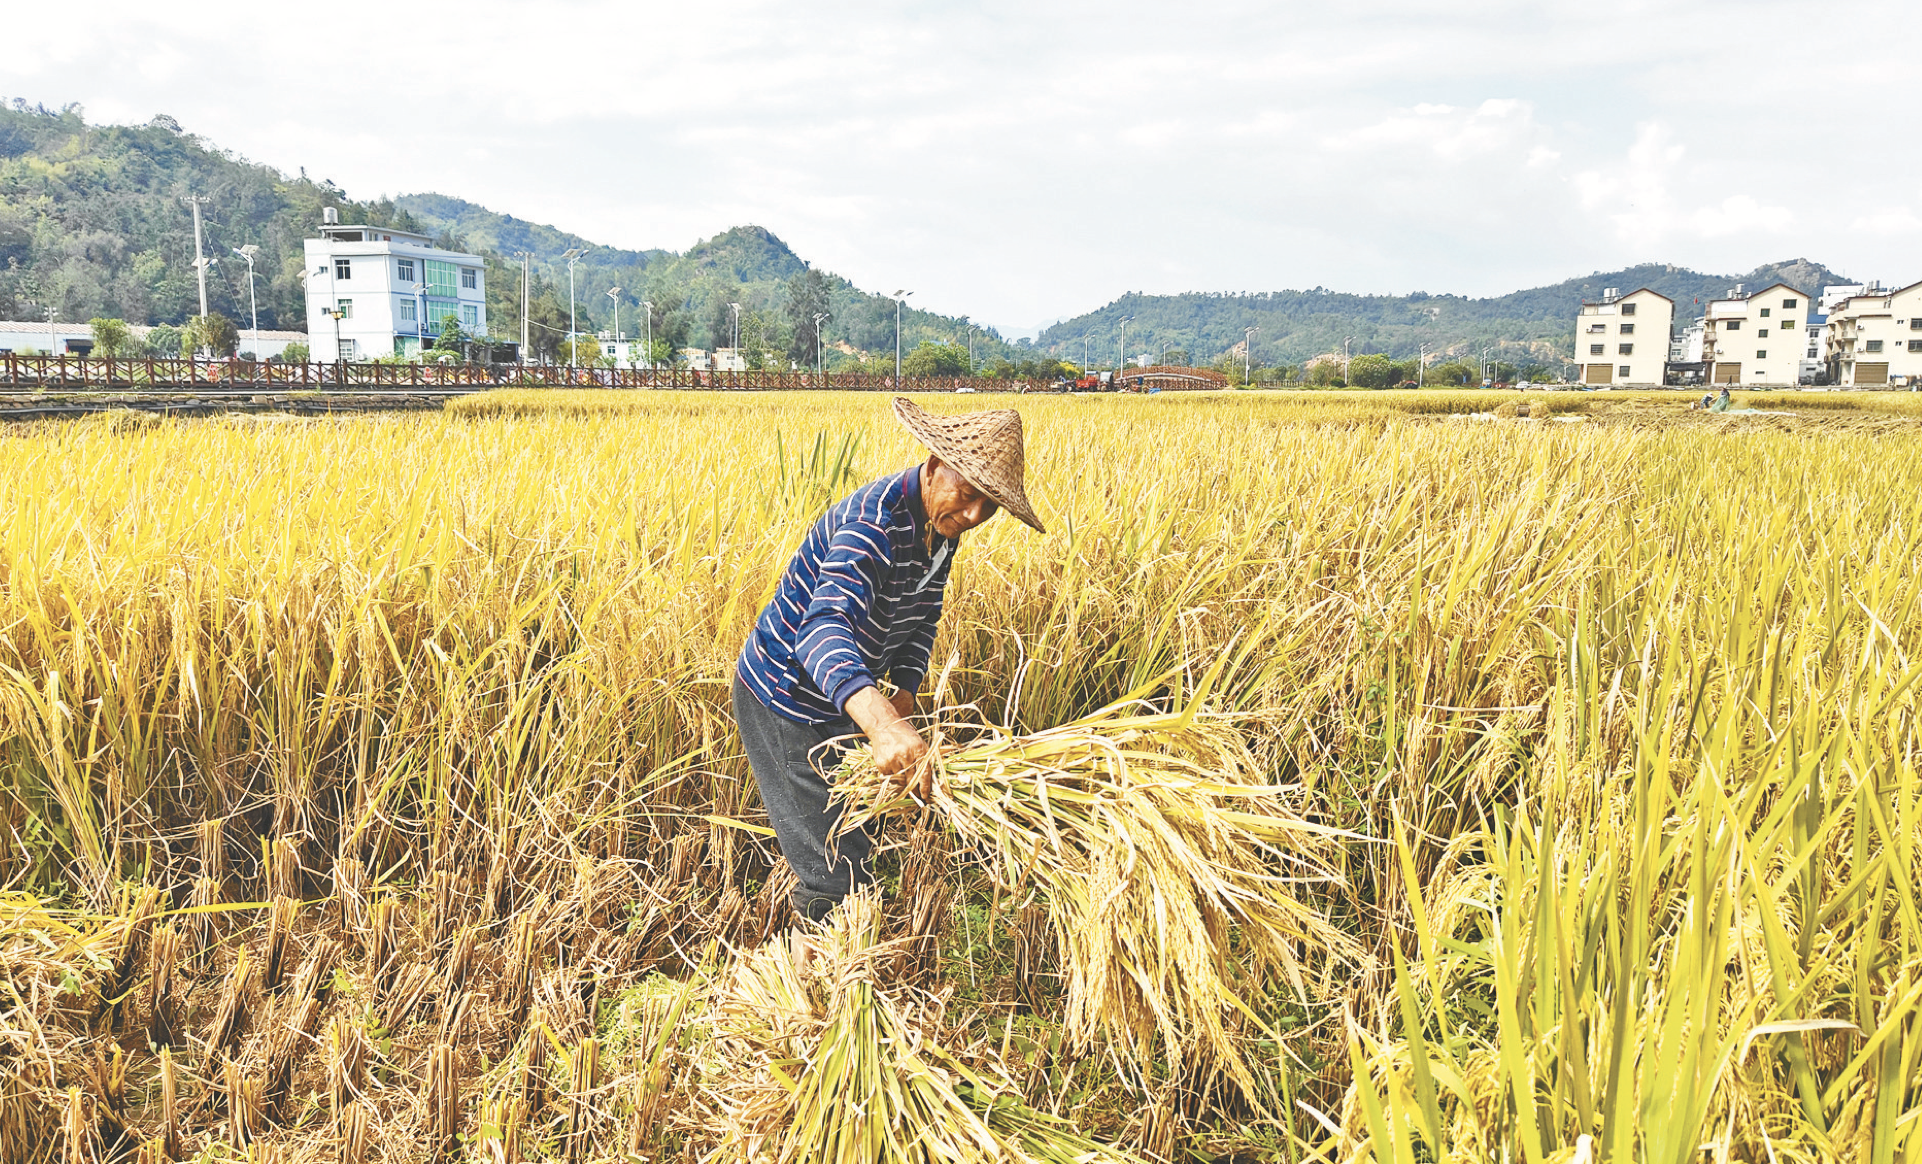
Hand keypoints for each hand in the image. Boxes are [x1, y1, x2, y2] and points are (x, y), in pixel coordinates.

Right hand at [845, 685, 933, 803]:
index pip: (924, 773)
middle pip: (912, 780)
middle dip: (914, 789)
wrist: (884, 726)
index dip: (925, 787)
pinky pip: (890, 778)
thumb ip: (925, 760)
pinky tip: (894, 767)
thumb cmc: (905, 736)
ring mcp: (893, 760)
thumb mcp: (919, 743)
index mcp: (918, 749)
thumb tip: (929, 781)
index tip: (925, 796)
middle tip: (916, 795)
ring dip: (903, 781)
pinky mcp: (882, 764)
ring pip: (901, 780)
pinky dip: (893, 776)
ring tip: (903, 774)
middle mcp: (906, 755)